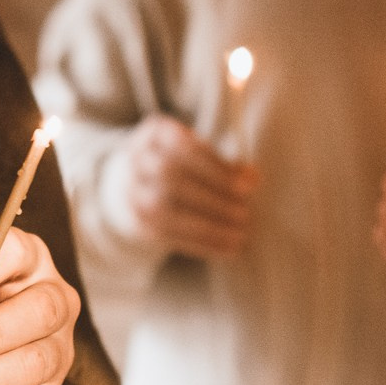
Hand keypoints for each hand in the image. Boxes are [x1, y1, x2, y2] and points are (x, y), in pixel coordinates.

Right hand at [119, 113, 257, 258]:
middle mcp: (135, 161)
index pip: (185, 148)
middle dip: (213, 196)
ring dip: (208, 225)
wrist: (136, 185)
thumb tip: (253, 177)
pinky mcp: (138, 223)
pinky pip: (168, 236)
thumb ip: (223, 164)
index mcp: (154, 134)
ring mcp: (132, 193)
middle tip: (245, 212)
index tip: (249, 184)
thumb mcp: (197, 153)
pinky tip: (227, 250)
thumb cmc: (181, 164)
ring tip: (240, 235)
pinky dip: (201, 245)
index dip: (217, 167)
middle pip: (172, 178)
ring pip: (165, 210)